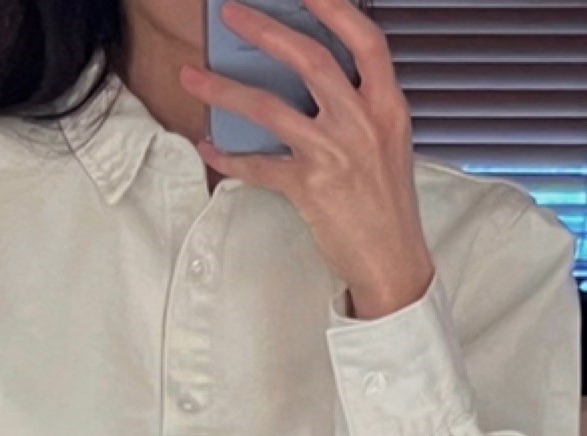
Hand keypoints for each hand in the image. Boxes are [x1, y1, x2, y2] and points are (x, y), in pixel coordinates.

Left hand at [182, 0, 434, 320]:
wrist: (392, 259)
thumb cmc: (387, 203)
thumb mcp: (388, 141)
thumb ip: (361, 104)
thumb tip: (312, 79)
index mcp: (387, 104)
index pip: (365, 39)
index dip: (334, 7)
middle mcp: (362, 121)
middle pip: (310, 59)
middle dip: (265, 30)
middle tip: (233, 14)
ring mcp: (334, 153)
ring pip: (270, 107)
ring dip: (225, 90)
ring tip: (194, 77)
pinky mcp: (309, 187)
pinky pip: (258, 165)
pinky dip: (228, 156)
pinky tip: (208, 146)